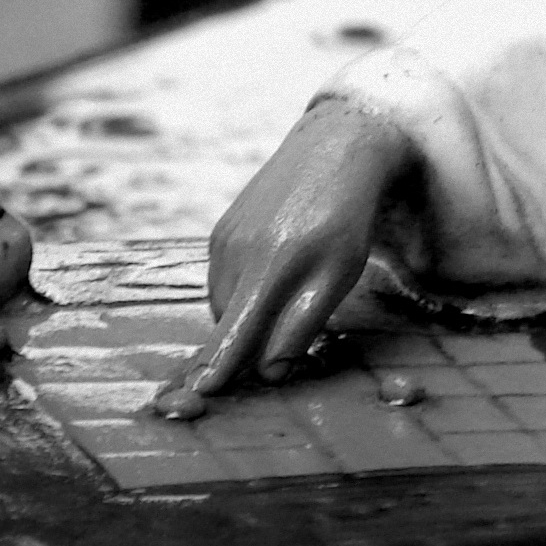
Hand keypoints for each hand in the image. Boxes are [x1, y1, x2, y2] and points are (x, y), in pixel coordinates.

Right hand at [195, 95, 415, 392]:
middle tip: (270, 357)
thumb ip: (303, 323)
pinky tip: (271, 275)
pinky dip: (241, 293)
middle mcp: (237, 252)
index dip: (217, 369)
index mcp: (272, 266)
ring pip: (223, 304)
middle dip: (239, 348)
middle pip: (227, 325)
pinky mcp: (220, 229)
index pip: (235, 333)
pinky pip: (222, 279)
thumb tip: (270, 372)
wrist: (334, 148)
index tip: (198, 398)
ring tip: (283, 298)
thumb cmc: (347, 219)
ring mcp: (223, 237)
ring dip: (244, 320)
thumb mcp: (340, 274)